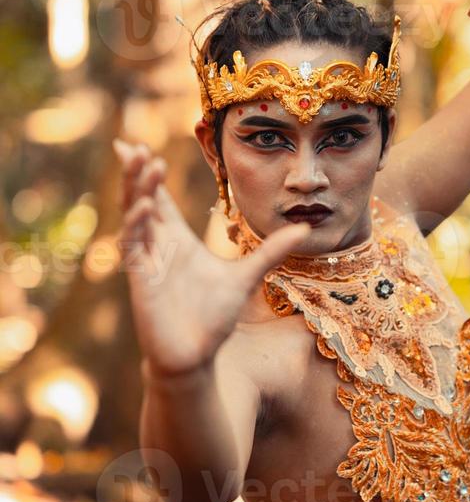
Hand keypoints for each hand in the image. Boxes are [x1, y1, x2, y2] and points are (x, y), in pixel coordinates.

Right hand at [113, 137, 310, 375]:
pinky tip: (143, 207)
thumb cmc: (214, 318)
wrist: (196, 356)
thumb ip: (272, 251)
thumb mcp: (248, 276)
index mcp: (178, 241)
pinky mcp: (141, 281)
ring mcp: (147, 262)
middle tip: (132, 145)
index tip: (142, 147)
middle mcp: (159, 247)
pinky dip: (137, 226)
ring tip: (145, 162)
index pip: (159, 199)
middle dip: (136, 174)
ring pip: (135, 217)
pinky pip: (134, 247)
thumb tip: (305, 229)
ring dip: (137, 190)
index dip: (149, 175)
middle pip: (142, 200)